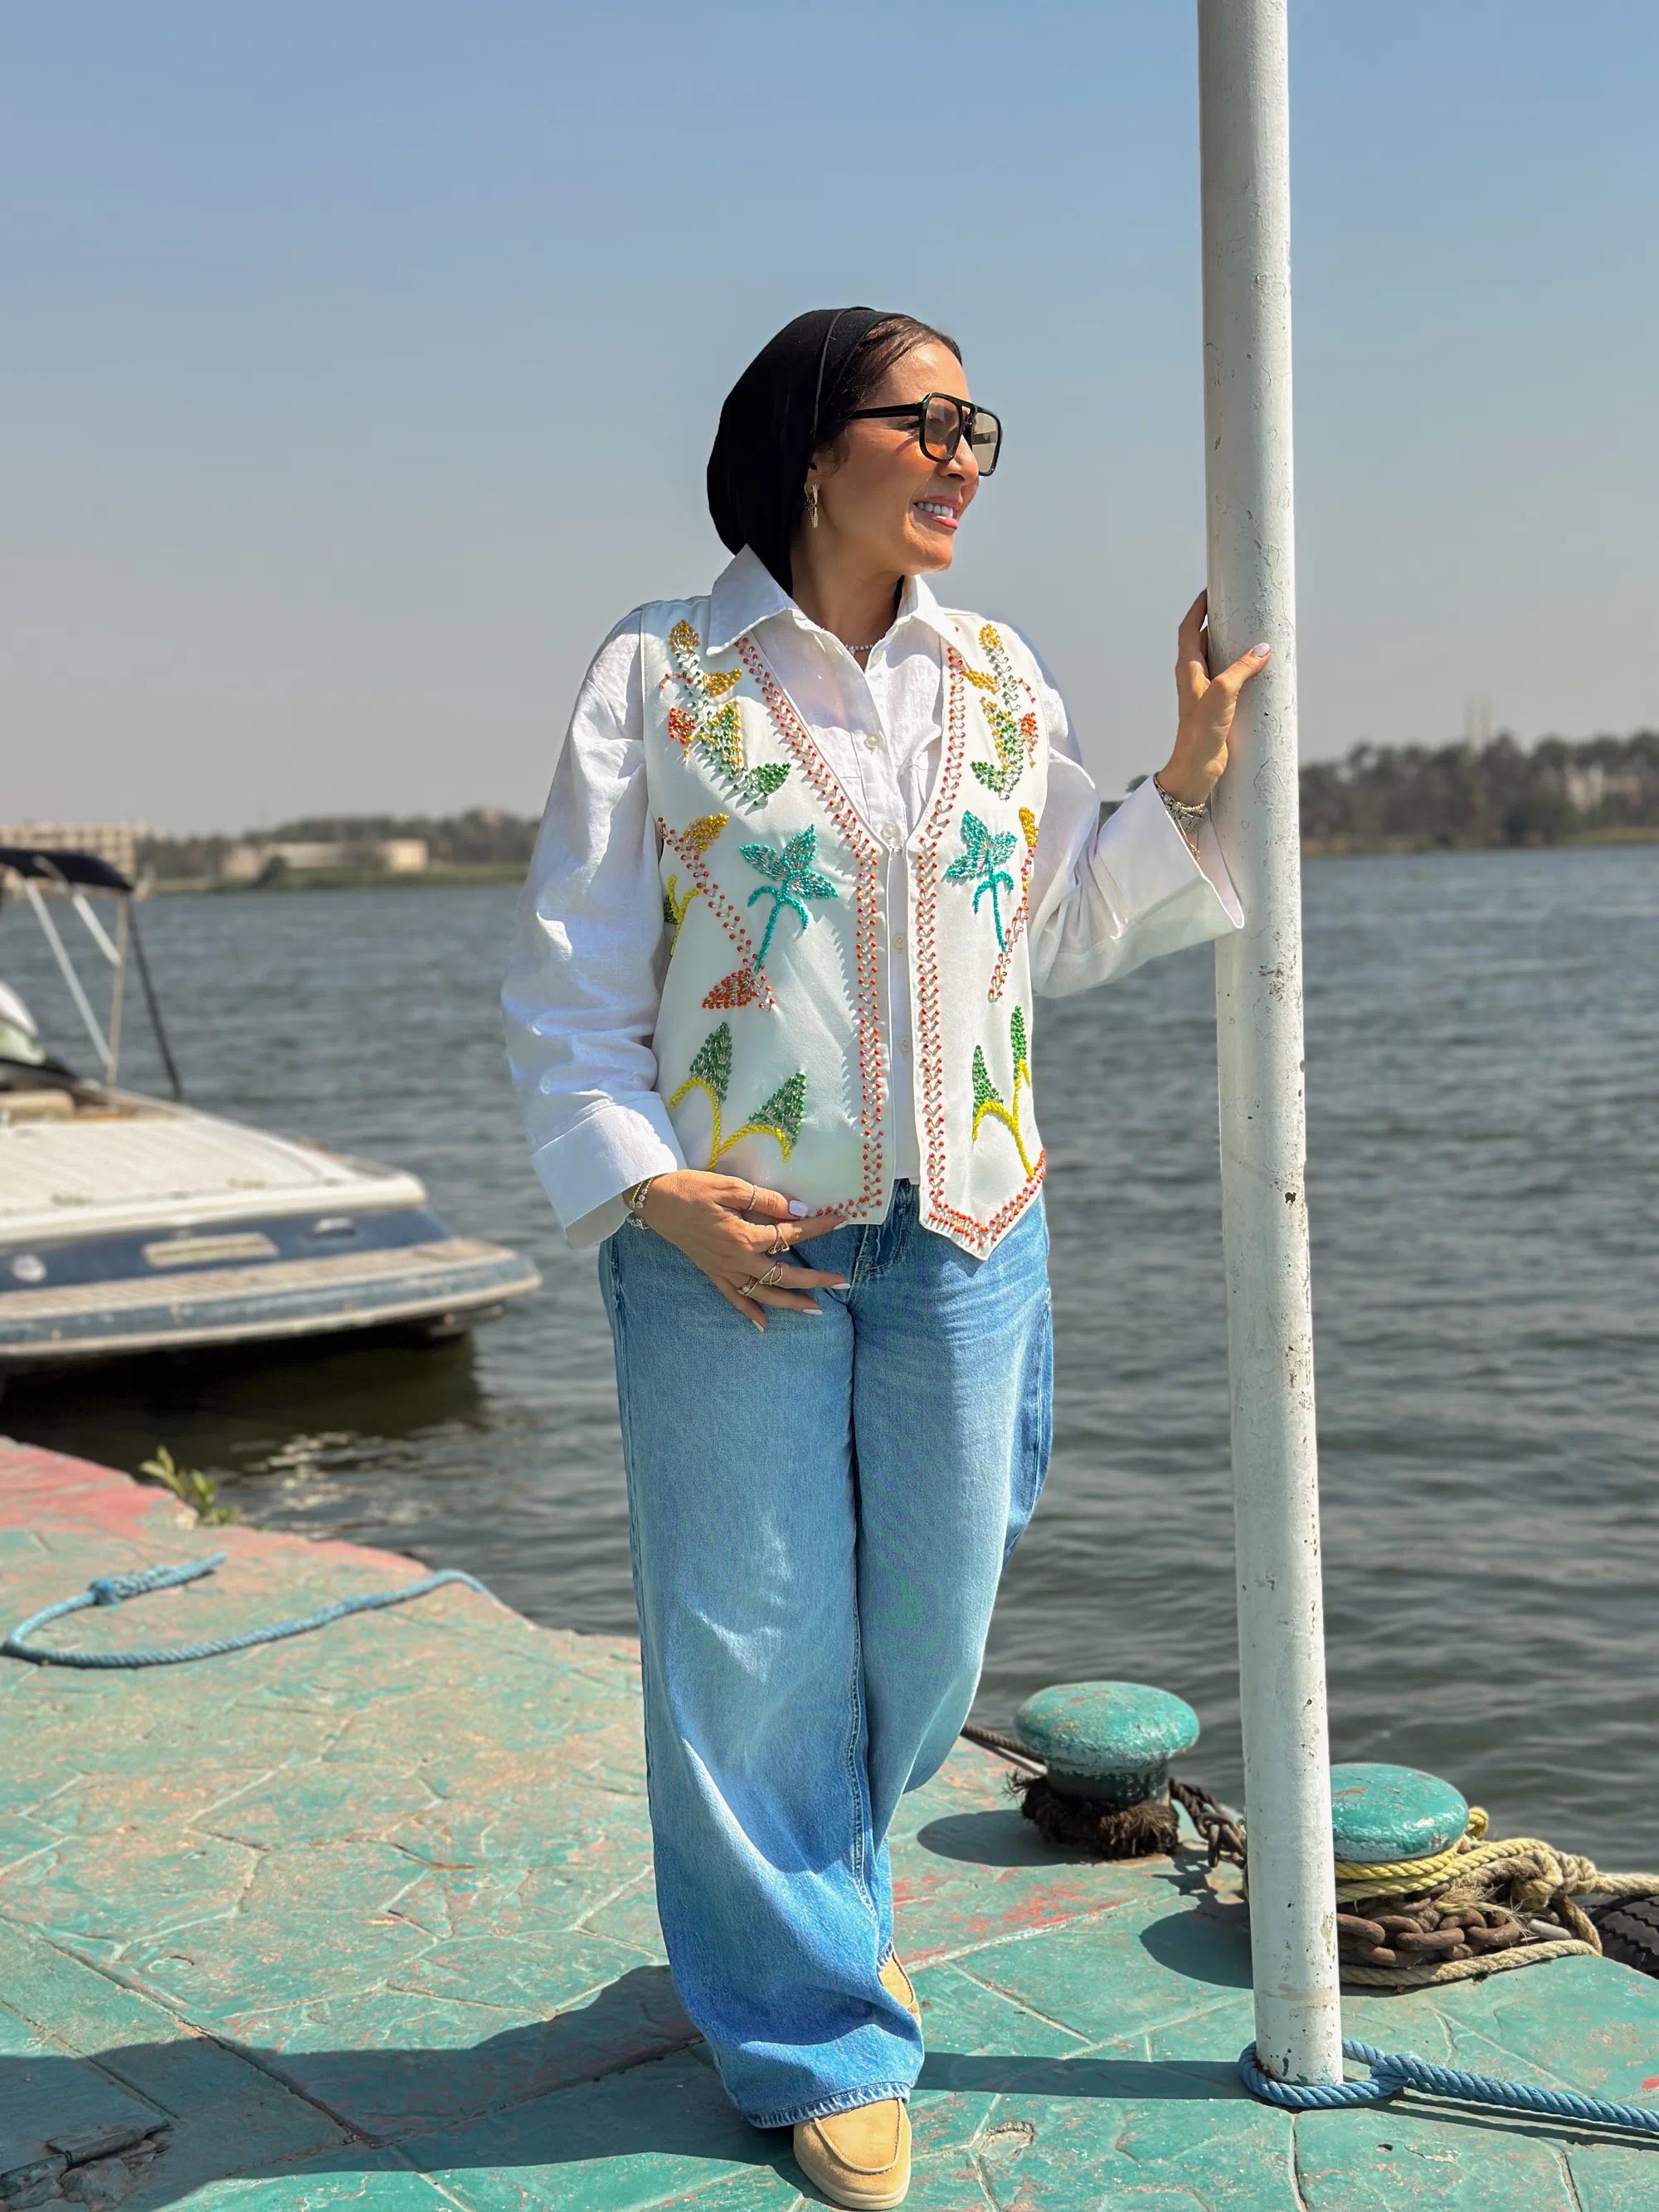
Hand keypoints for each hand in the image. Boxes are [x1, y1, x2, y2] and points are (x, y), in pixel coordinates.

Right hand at [639, 1170, 846, 1329]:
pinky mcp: (712, 1273)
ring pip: (763, 1293)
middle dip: (815, 1279)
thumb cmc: (693, 1188)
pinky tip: (763, 1325)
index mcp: (745, 1236)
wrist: (656, 1200)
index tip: (840, 1221)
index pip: (790, 1234)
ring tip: (816, 1309)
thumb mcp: (731, 1187)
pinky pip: (733, 1298)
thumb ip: (766, 1201)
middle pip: (784, 1274)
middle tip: (842, 1282)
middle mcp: (738, 1259)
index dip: (818, 1227)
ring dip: (790, 1303)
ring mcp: (724, 1270)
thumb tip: (799, 1211)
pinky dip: (749, 1312)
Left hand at [1158, 590, 1270, 806]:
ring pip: (1216, 659)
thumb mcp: (1223, 693)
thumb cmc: (1201, 731)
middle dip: (1216, 622)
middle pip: (1201, 640)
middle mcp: (1193, 677)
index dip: (1198, 608)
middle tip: (1236, 607)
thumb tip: (1263, 648)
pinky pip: (1228, 678)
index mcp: (1187, 668)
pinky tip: (1257, 669)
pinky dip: (1240, 668)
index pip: (1188, 628)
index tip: (1210, 591)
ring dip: (1230, 645)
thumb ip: (1242, 669)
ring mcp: (1204, 691)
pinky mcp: (1216, 706)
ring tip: (1250, 632)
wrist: (1196, 767)